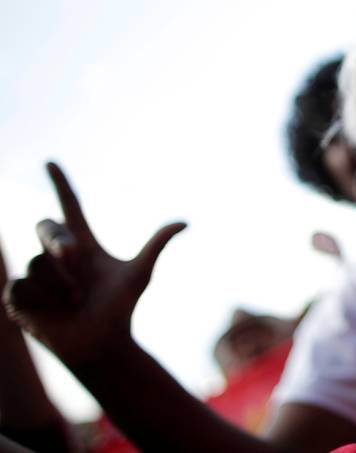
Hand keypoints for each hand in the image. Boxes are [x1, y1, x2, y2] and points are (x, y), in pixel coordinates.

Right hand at [3, 163, 185, 365]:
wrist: (103, 344)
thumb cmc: (121, 307)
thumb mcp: (139, 273)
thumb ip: (157, 244)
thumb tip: (184, 221)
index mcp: (83, 243)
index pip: (69, 205)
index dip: (60, 184)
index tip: (51, 162)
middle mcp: (56, 254)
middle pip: (46, 227)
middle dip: (58, 240)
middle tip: (73, 257)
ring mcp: (36, 274)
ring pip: (38, 262)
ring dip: (61, 283)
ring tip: (76, 301)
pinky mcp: (19, 297)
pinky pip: (22, 284)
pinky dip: (43, 298)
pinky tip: (54, 311)